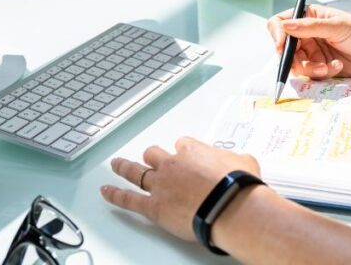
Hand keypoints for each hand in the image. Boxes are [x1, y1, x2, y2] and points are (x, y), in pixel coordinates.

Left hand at [102, 137, 262, 242]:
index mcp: (193, 150)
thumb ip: (237, 160)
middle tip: (151, 158)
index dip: (183, 151)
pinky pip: (129, 199)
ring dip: (124, 167)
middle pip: (154, 154)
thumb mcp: (244, 162)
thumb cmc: (238, 185)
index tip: (186, 156)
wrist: (229, 205)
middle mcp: (172, 164)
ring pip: (136, 172)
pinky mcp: (154, 206)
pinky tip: (106, 192)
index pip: (182, 144)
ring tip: (116, 165)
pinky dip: (115, 195)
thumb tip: (243, 162)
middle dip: (153, 156)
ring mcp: (160, 185)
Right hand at [267, 3, 350, 78]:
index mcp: (309, 16)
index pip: (281, 23)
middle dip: (292, 58)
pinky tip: (337, 67)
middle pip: (284, 48)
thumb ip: (309, 27)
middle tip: (302, 65)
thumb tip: (285, 26)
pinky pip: (310, 74)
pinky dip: (321, 73)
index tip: (282, 46)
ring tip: (327, 67)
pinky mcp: (321, 66)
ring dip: (310, 68)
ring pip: (296, 64)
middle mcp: (308, 33)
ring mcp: (314, 50)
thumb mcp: (336, 27)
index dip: (278, 35)